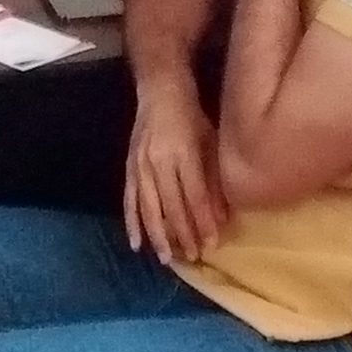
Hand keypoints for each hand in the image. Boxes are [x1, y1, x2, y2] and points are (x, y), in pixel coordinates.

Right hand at [123, 72, 227, 261]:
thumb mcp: (211, 142)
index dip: (203, 222)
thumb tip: (223, 216)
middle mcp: (159, 162)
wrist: (160, 92)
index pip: (194, 196)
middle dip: (183, 235)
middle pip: (171, 207)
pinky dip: (133, 223)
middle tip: (194, 257)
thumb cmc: (192, 117)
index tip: (212, 244)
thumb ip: (215, 178)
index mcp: (183, 154)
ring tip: (168, 258)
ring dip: (159, 236)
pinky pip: (130, 201)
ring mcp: (140, 166)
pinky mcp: (129, 168)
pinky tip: (137, 244)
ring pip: (149, 208)